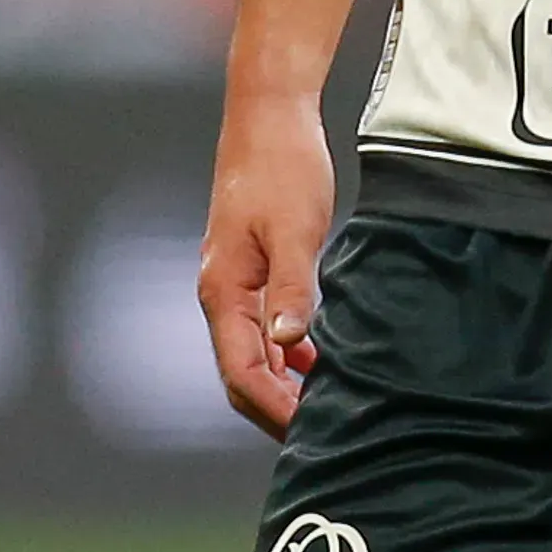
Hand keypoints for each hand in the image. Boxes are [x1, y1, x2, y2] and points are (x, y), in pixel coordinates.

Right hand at [198, 96, 334, 437]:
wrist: (269, 115)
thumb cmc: (281, 166)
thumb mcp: (294, 229)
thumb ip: (290, 289)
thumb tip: (289, 345)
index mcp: (222, 291)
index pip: (240, 374)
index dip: (274, 410)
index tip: (312, 435)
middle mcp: (221, 295)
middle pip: (242, 375)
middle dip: (277, 410)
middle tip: (325, 436)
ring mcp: (235, 285)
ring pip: (255, 355)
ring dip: (286, 384)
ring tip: (330, 407)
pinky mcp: (254, 271)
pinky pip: (266, 329)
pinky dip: (291, 354)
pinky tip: (323, 361)